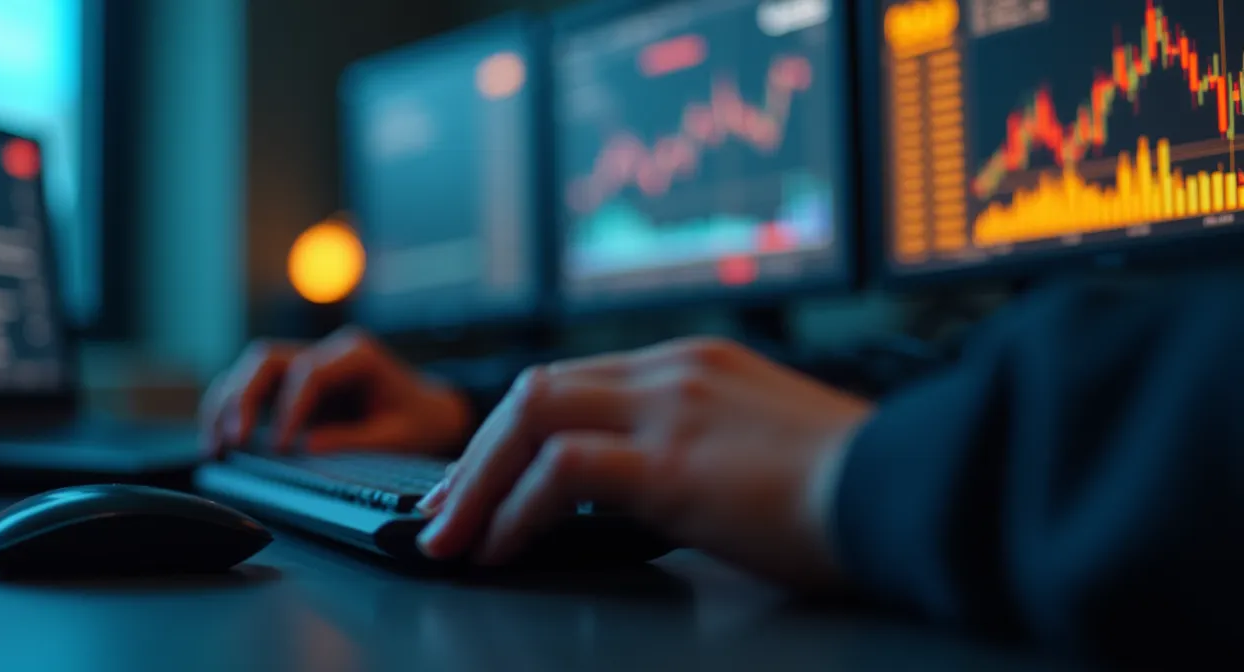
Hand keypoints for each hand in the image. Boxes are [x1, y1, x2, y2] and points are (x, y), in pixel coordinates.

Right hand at [199, 326, 471, 455]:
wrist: (433, 413)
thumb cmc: (421, 422)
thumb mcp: (398, 437)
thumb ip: (353, 440)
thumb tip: (304, 449)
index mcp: (357, 355)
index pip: (309, 372)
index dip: (289, 409)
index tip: (279, 447)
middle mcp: (327, 351)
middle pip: (268, 360)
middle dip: (244, 399)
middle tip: (234, 441)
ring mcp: (308, 363)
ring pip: (252, 370)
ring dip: (228, 404)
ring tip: (215, 446)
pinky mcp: (295, 383)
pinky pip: (255, 388)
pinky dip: (233, 411)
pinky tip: (220, 441)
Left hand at [414, 337, 872, 588]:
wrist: (914, 489)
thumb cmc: (854, 485)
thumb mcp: (762, 444)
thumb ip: (699, 444)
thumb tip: (645, 487)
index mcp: (695, 364)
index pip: (575, 380)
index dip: (513, 433)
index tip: (482, 480)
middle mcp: (674, 371)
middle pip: (535, 389)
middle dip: (475, 454)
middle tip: (444, 510)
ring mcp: (673, 408)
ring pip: (530, 416)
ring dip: (477, 480)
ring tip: (451, 537)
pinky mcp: (676, 460)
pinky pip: (561, 470)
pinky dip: (517, 508)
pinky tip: (507, 547)